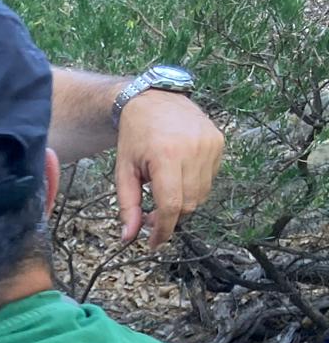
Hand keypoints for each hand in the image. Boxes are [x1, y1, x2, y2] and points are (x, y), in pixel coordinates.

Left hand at [115, 90, 224, 249]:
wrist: (154, 99)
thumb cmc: (135, 136)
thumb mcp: (124, 171)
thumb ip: (127, 206)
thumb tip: (128, 237)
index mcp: (166, 155)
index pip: (172, 205)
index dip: (163, 229)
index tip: (154, 242)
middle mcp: (193, 149)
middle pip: (188, 204)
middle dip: (170, 217)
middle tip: (151, 215)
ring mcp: (210, 144)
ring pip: (201, 195)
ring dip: (183, 203)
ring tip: (163, 192)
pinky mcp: (219, 142)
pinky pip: (210, 179)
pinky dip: (193, 186)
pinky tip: (178, 174)